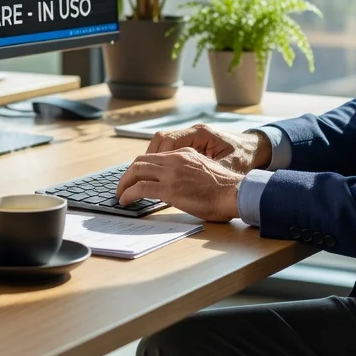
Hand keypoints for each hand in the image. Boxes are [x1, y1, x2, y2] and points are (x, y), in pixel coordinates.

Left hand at [117, 148, 244, 221]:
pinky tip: (125, 201)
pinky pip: (140, 188)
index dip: (140, 167)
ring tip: (120, 195)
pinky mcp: (169, 189)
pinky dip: (128, 194)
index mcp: (184, 153)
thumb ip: (189, 171)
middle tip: (122, 187)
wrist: (234, 193)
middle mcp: (175, 159)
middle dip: (127, 174)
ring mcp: (171, 173)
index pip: (154, 156)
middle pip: (140, 161)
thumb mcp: (205, 170)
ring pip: (136, 171)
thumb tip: (179, 183)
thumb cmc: (225, 189)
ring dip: (123, 184)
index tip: (135, 178)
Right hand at [146, 124, 271, 173]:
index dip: (154, 158)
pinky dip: (160, 160)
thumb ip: (208, 172)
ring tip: (141, 178)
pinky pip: (170, 149)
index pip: (167, 140)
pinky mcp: (194, 145)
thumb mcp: (228, 167)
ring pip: (162, 143)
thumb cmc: (244, 158)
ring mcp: (193, 137)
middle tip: (133, 179)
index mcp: (201, 134)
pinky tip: (157, 175)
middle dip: (146, 160)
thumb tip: (189, 184)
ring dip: (151, 160)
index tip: (144, 174)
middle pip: (160, 139)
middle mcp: (194, 132)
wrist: (256, 149)